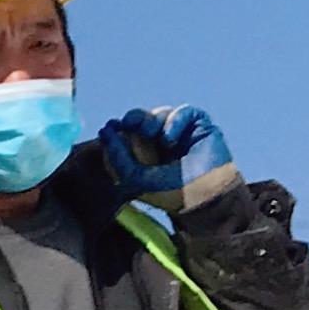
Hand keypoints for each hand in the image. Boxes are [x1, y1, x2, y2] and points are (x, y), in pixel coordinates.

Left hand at [97, 103, 238, 212]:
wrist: (204, 197)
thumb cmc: (170, 192)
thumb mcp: (136, 178)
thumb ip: (118, 158)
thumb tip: (104, 131)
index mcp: (143, 152)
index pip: (125, 132)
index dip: (117, 129)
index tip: (109, 128)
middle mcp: (159, 140)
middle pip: (141, 118)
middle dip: (133, 119)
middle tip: (128, 123)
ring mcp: (180, 132)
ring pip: (159, 113)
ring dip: (152, 121)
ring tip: (154, 137)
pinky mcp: (198, 125)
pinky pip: (183, 112)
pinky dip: (174, 122)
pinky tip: (169, 140)